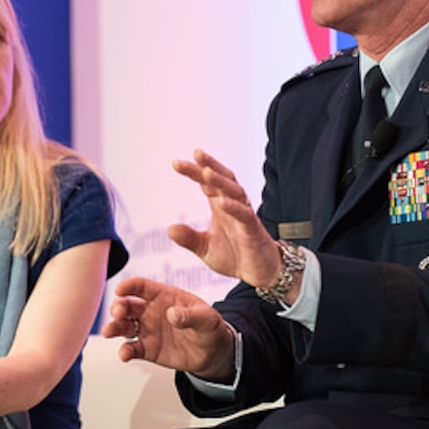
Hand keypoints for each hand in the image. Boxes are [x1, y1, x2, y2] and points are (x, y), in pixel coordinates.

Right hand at [103, 277, 234, 382]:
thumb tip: (172, 314)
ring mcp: (147, 330)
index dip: (129, 285)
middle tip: (118, 312)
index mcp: (163, 295)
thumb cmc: (210, 327)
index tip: (120, 289)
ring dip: (114, 327)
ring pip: (124, 326)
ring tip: (109, 332)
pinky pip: (132, 349)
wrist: (213, 352)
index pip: (141, 286)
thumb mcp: (207, 318)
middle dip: (118, 307)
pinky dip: (125, 351)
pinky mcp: (147, 349)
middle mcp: (150, 311)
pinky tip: (124, 354)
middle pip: (127, 305)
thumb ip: (190, 315)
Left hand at [168, 149, 282, 291]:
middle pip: (222, 179)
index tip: (176, 163)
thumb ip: (189, 238)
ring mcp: (244, 216)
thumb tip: (169, 229)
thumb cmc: (235, 256)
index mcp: (220, 206)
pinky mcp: (253, 230)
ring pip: (235, 192)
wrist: (259, 274)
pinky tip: (221, 202)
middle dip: (208, 166)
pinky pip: (244, 215)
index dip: (194, 171)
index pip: (207, 183)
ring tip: (206, 172)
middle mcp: (233, 205)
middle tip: (194, 154)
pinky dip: (233, 207)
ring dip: (220, 181)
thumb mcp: (206, 248)